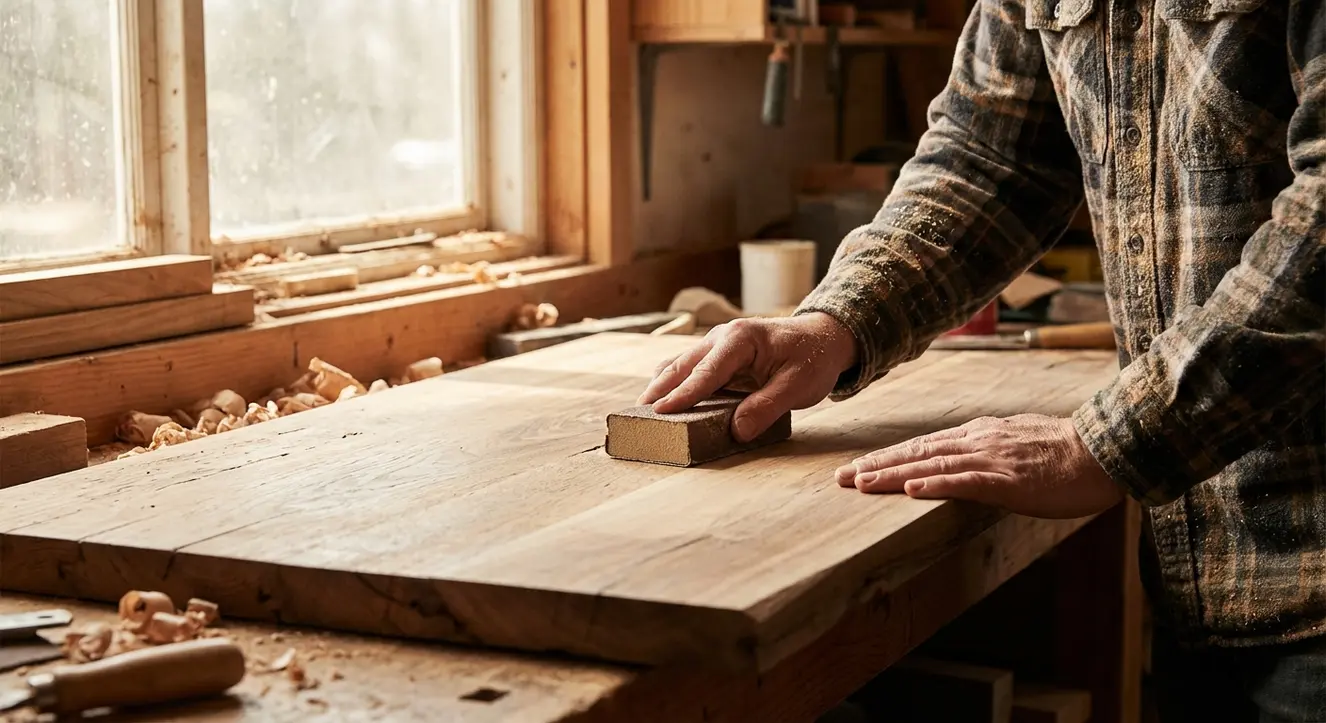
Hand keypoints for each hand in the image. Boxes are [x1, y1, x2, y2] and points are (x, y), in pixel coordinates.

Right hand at [638, 312, 858, 441]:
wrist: (823, 338)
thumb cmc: (813, 359)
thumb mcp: (798, 386)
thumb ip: (767, 407)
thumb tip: (737, 431)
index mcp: (741, 339)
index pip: (706, 372)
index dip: (683, 394)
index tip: (660, 411)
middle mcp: (722, 337)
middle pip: (683, 366)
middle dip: (660, 389)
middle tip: (637, 414)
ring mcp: (716, 343)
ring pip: (680, 364)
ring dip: (662, 385)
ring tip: (642, 410)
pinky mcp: (717, 354)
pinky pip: (690, 368)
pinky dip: (673, 382)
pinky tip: (663, 400)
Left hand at [834, 414, 1121, 517]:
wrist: (1105, 450)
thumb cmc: (1067, 452)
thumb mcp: (1018, 442)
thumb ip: (989, 448)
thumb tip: (964, 455)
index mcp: (979, 435)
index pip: (923, 446)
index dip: (889, 457)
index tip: (859, 467)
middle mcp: (977, 442)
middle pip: (916, 452)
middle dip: (876, 465)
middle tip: (839, 478)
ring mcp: (991, 459)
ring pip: (931, 465)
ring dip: (892, 474)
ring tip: (860, 483)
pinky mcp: (1008, 479)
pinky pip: (965, 481)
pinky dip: (934, 483)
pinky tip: (909, 488)